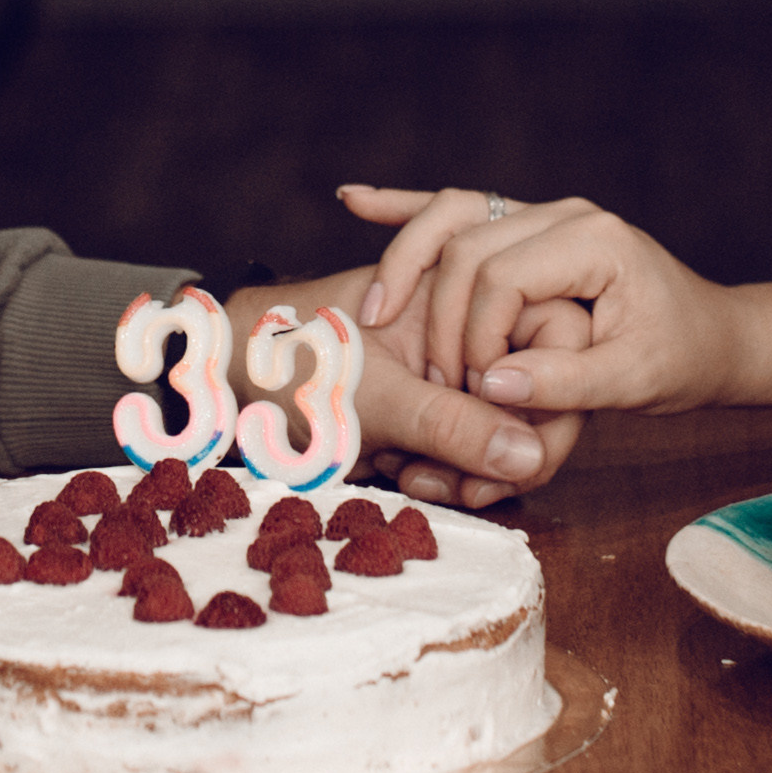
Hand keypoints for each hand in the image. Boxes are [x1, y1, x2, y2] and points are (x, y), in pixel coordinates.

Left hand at [226, 265, 587, 506]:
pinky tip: (400, 474)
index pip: (555, 339)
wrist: (216, 375)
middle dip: (501, 447)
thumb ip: (453, 425)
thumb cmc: (285, 359)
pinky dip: (443, 468)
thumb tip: (531, 456)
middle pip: (533, 391)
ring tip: (411, 476)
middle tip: (457, 486)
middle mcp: (467, 321)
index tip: (511, 455)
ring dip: (467, 465)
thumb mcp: (374, 396)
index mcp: (466, 286)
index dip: (543, 403)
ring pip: (503, 427)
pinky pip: (465, 444)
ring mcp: (450, 365)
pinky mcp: (430, 405)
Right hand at [339, 186, 745, 414]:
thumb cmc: (682, 359)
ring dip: (404, 257)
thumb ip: (565, 384)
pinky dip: (403, 209)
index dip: (475, 339)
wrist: (713, 336)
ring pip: (449, 218)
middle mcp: (565, 215)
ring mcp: (541, 216)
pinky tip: (353, 199)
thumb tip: (495, 385)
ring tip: (373, 311)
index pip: (500, 276)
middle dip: (435, 314)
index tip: (476, 393)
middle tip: (432, 379)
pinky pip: (453, 211)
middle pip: (465, 247)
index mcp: (595, 242)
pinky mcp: (525, 228)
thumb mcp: (634, 382)